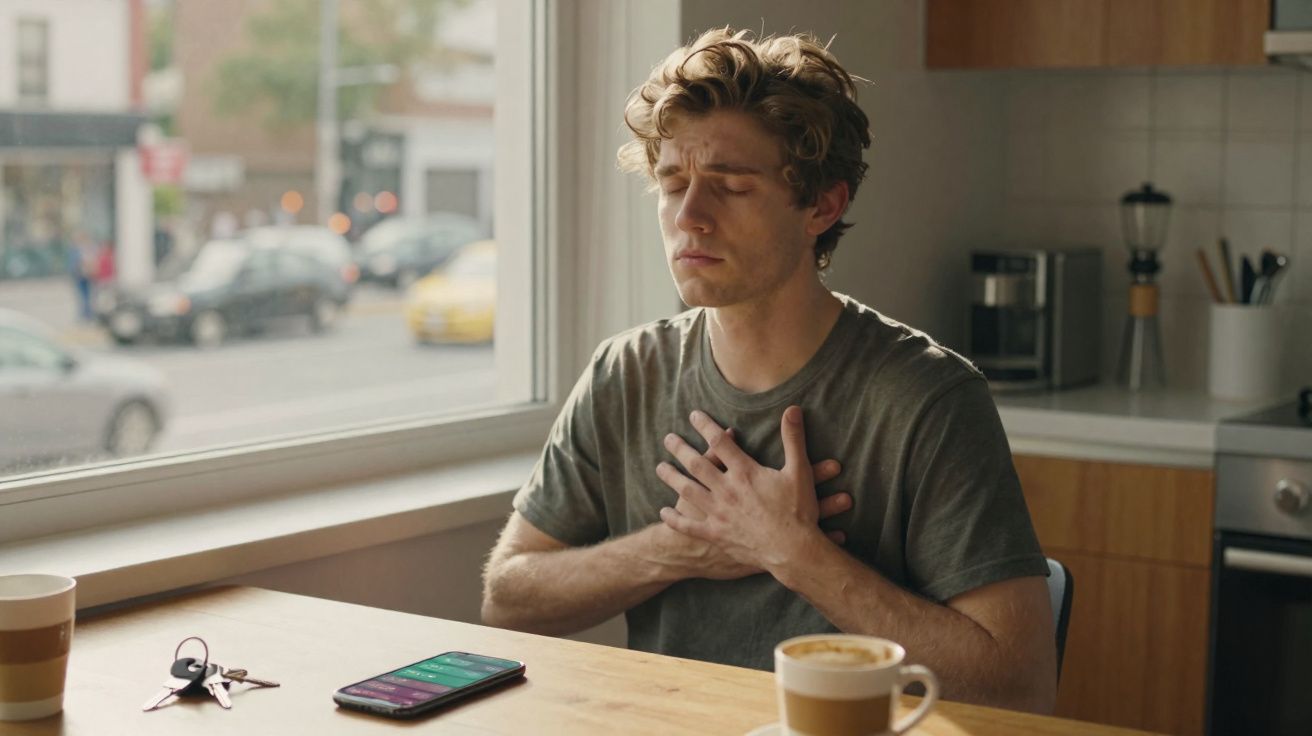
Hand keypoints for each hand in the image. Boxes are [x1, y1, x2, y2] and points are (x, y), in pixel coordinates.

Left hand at [657, 406, 837, 571]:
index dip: (705, 426)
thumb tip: (792, 409)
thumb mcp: (800, 471)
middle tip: (668, 438)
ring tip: (660, 467)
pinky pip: (689, 526)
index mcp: (745, 472)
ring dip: (671, 477)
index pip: (719, 442)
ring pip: (687, 490)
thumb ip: (793, 439)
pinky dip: (674, 519)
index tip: (693, 415)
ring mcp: (719, 513)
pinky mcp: (716, 534)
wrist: (793, 551)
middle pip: (696, 464)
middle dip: (680, 449)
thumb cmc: (798, 511)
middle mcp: (727, 490)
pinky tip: (663, 512)